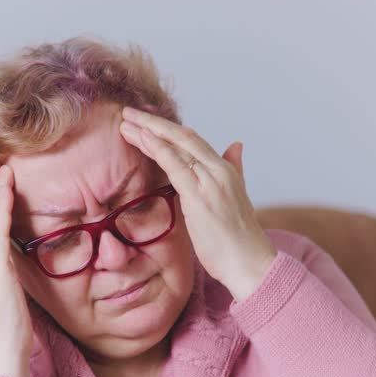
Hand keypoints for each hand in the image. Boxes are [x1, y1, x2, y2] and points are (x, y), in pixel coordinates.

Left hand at [118, 106, 276, 301]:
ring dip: (148, 131)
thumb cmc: (239, 240)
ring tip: (125, 121)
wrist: (250, 264)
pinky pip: (175, 165)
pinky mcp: (200, 197)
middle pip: (182, 136)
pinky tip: (141, 137)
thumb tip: (236, 146)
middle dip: (153, 122)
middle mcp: (219, 170)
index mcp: (226, 170)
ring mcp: (210, 182)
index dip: (167, 129)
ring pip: (176, 145)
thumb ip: (234, 169)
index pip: (192, 141)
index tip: (145, 122)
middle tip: (128, 112)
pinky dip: (158, 148)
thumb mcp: (237, 198)